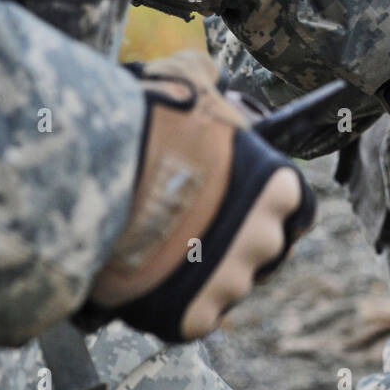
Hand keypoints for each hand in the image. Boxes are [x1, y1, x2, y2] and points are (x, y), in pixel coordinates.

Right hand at [85, 50, 314, 341]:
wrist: (94, 180)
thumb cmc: (146, 126)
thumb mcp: (185, 81)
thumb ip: (207, 78)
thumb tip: (208, 72)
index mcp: (278, 187)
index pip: (295, 205)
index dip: (267, 204)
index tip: (239, 200)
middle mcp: (266, 237)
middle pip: (262, 248)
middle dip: (233, 240)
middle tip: (190, 226)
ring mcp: (232, 282)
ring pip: (227, 285)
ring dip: (202, 273)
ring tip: (160, 251)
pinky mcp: (193, 317)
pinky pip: (194, 318)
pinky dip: (175, 306)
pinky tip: (150, 281)